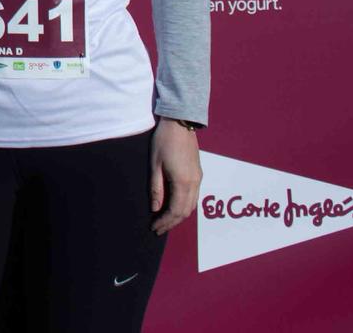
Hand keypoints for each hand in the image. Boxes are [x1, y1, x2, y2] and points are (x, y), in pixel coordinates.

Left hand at [149, 119, 201, 233]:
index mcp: (183, 182)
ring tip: (165, 220)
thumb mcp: (154, 164)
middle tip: (158, 228)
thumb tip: (155, 208)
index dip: (164, 222)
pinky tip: (175, 206)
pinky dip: (185, 206)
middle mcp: (194, 183)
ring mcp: (198, 178)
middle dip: (171, 222)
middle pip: (185, 212)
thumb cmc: (164, 141)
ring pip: (192, 205)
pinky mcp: (198, 173)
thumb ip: (156, 188)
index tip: (154, 227)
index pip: (174, 211)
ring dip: (179, 216)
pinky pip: (194, 196)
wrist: (180, 123)